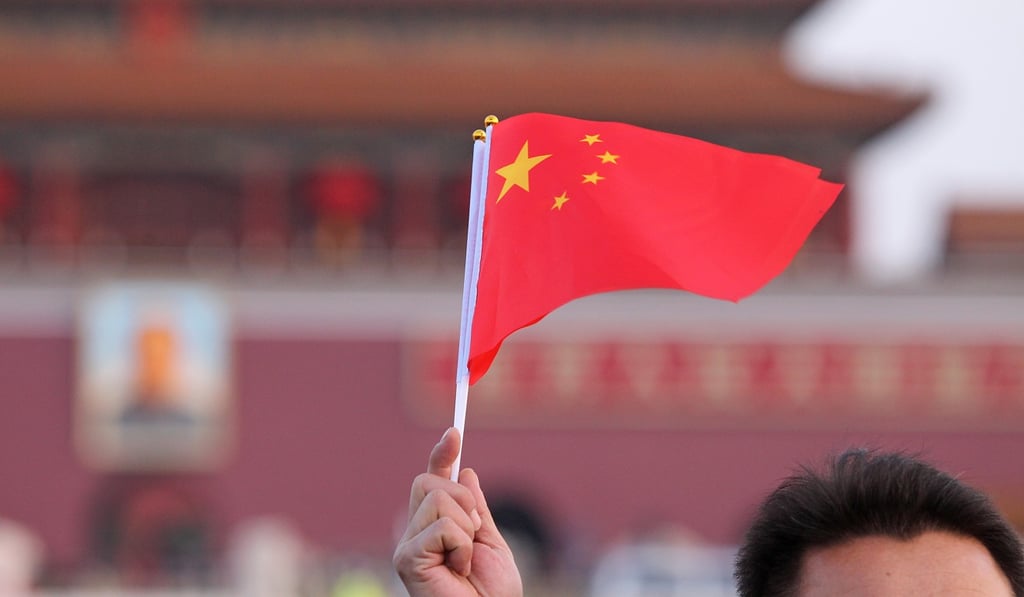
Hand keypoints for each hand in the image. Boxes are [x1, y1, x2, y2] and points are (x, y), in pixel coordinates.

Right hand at [393, 428, 522, 596]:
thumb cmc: (491, 595)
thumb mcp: (491, 542)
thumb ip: (477, 509)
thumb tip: (467, 472)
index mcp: (435, 528)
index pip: (433, 480)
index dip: (441, 454)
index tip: (454, 430)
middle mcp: (415, 533)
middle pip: (427, 481)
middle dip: (461, 499)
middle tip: (474, 532)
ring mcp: (407, 546)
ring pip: (438, 499)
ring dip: (465, 526)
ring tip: (466, 560)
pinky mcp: (406, 558)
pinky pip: (442, 525)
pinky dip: (461, 544)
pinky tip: (458, 570)